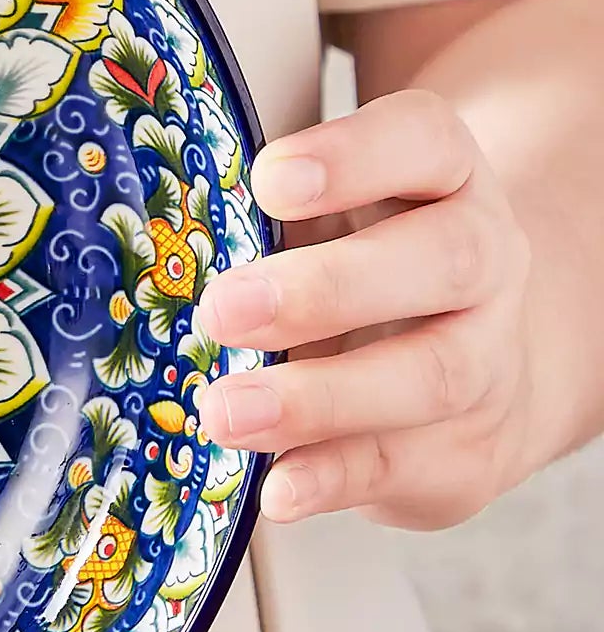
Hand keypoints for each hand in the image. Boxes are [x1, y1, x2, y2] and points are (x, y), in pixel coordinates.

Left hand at [194, 88, 535, 528]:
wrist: (472, 362)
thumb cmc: (357, 263)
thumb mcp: (321, 216)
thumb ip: (258, 217)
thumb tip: (144, 246)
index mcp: (443, 177)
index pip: (424, 142)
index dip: (354, 155)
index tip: (270, 180)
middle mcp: (483, 259)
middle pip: (444, 260)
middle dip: (327, 290)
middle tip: (222, 311)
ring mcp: (488, 357)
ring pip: (435, 374)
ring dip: (319, 399)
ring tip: (226, 412)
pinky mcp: (466, 450)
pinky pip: (409, 464)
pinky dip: (337, 479)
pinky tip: (277, 489)